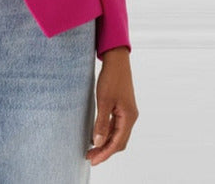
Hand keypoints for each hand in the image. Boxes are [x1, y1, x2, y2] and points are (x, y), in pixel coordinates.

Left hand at [86, 47, 138, 165]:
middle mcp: (131, 117)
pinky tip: (97, 134)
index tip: (92, 160)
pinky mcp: (123, 107)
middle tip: (90, 156)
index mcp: (129, 117)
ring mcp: (128, 112)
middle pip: (119, 141)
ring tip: (91, 149)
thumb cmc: (111, 78)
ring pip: (118, 134)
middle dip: (105, 151)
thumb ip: (101, 123)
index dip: (105, 153)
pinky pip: (116, 126)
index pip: (117, 143)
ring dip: (106, 142)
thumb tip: (97, 142)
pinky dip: (107, 133)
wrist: (117, 60)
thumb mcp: (104, 100)